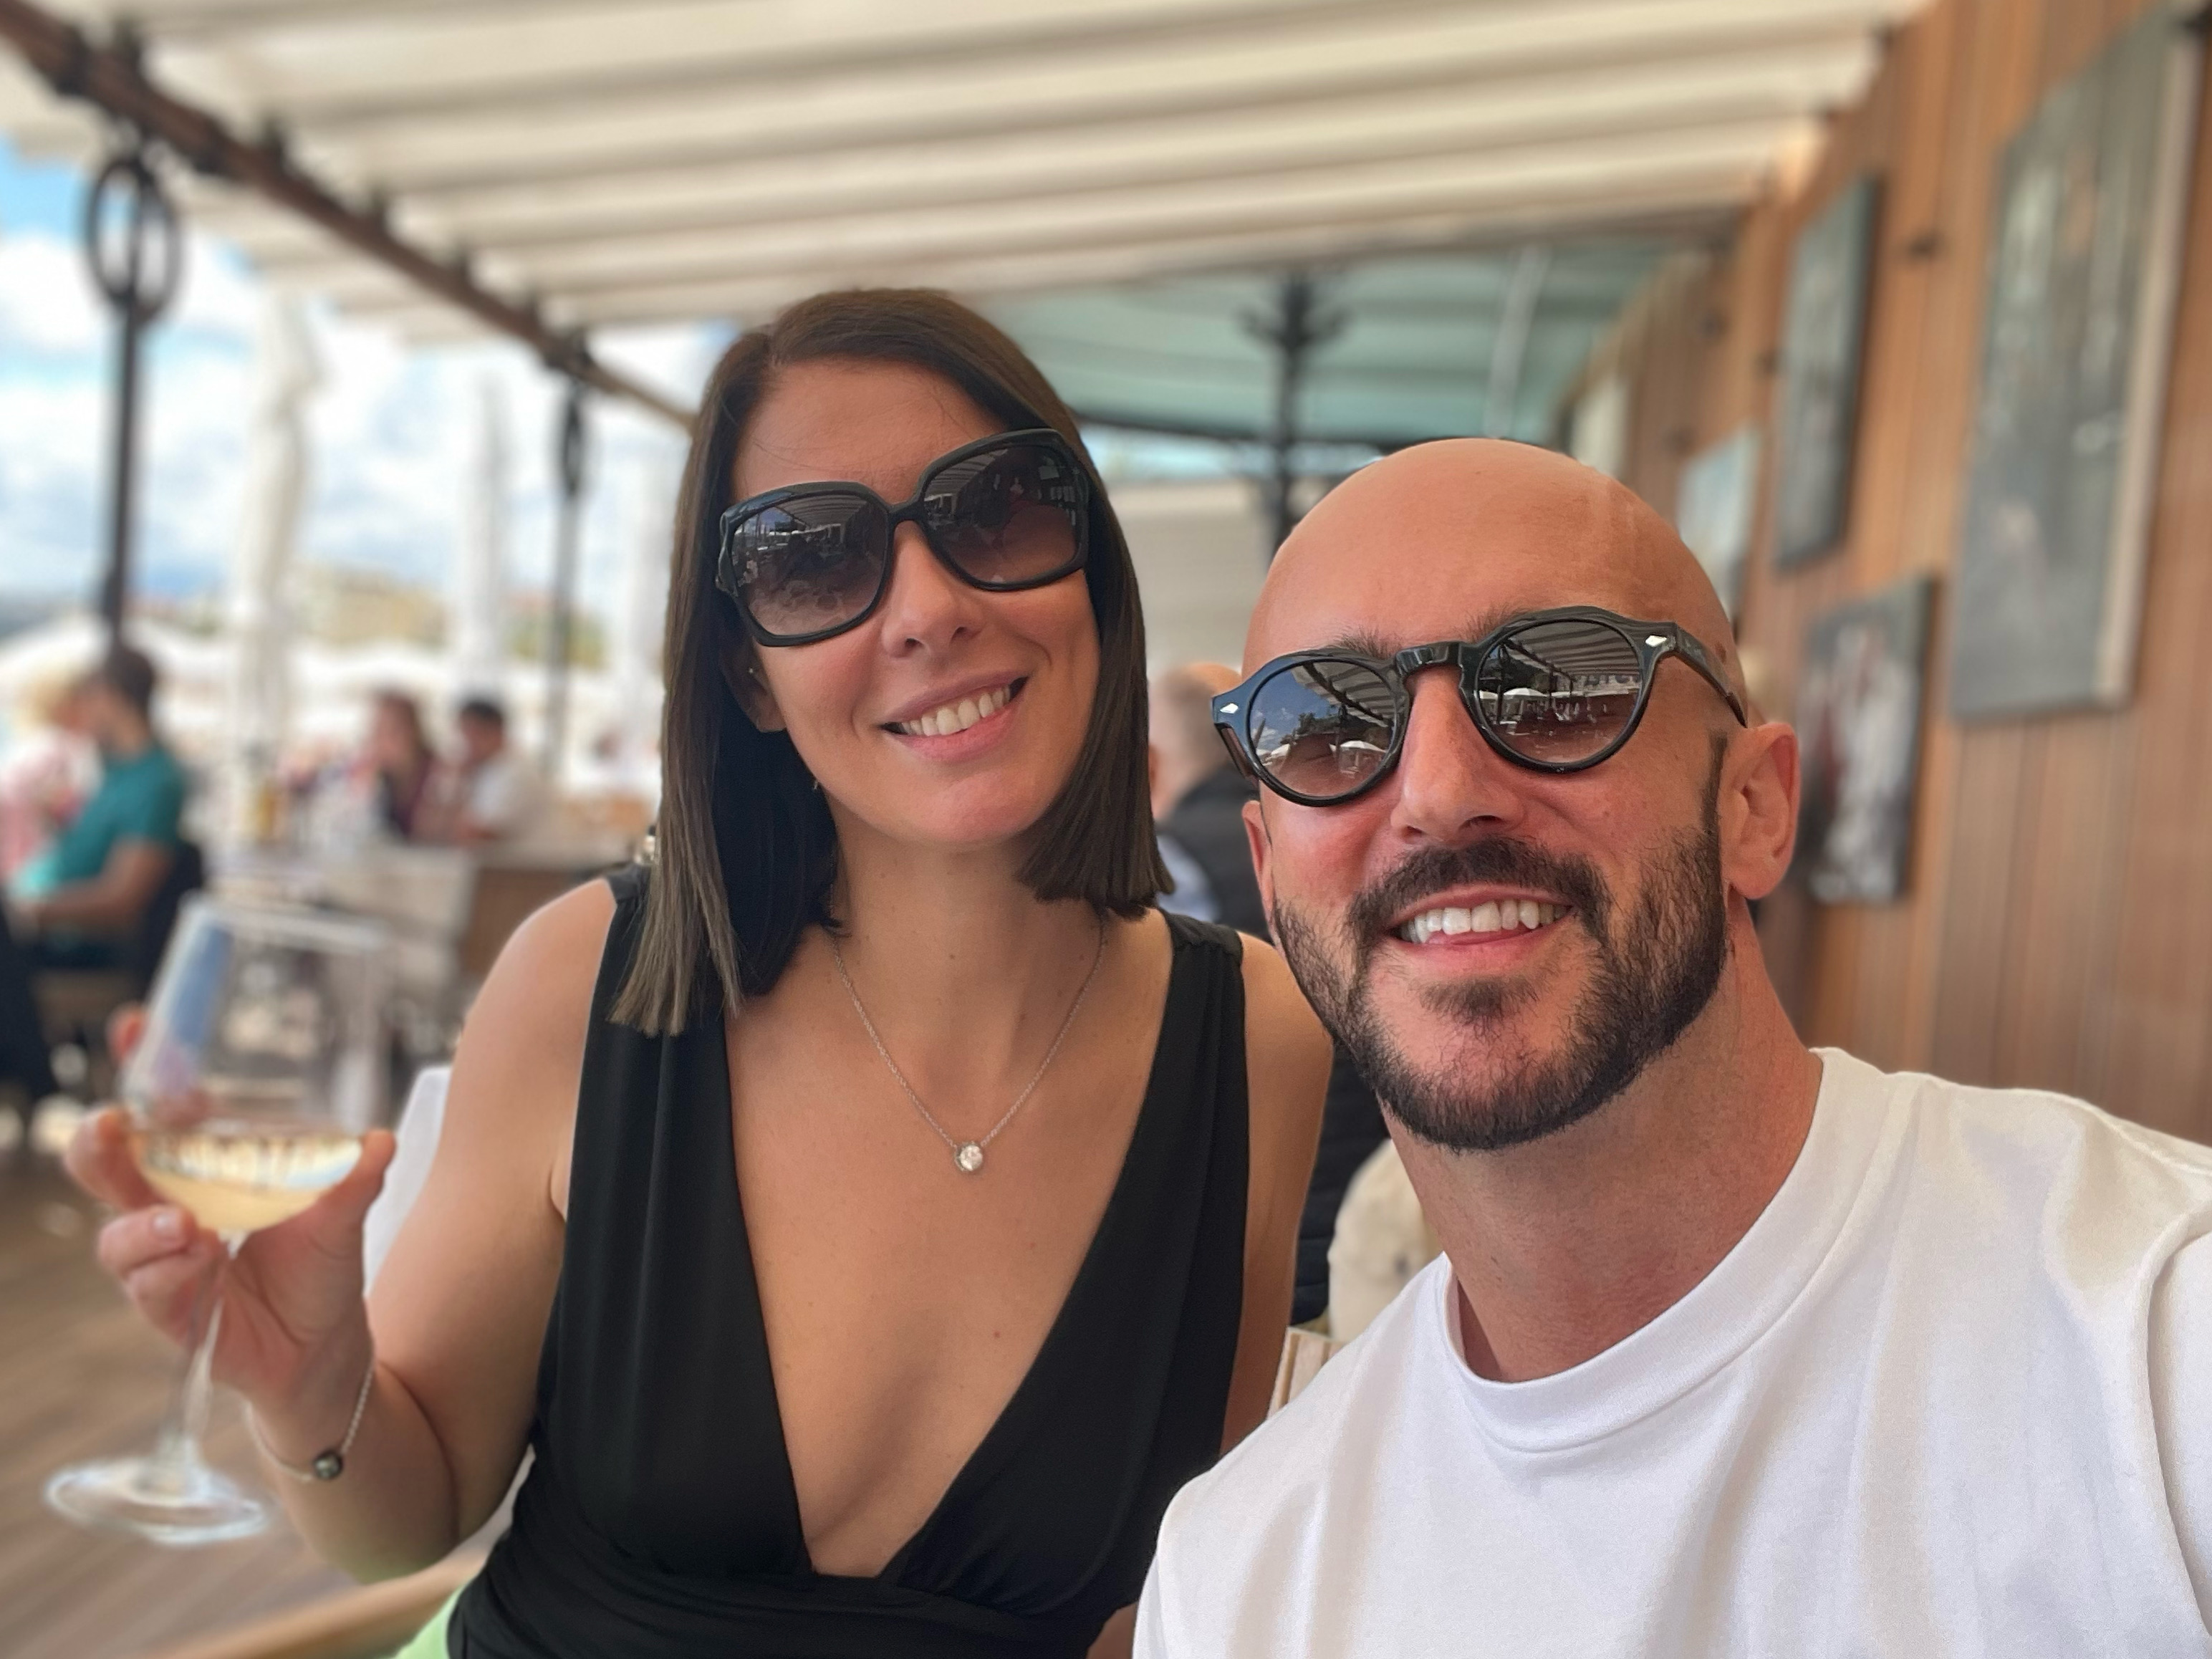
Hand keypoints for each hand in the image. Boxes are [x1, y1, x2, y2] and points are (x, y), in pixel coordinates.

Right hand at [65, 1099, 396, 1412]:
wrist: (327, 1343)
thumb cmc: (319, 1267)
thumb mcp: (342, 1217)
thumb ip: (354, 1178)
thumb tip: (381, 1139)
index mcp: (204, 1175)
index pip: (159, 1124)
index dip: (144, 1087)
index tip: (139, 1041)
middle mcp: (170, 1212)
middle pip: (108, 1171)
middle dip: (96, 1146)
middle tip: (109, 1125)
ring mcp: (163, 1262)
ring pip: (118, 1238)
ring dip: (141, 1226)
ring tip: (183, 1222)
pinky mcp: (170, 1311)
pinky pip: (149, 1288)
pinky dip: (170, 1270)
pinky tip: (202, 1257)